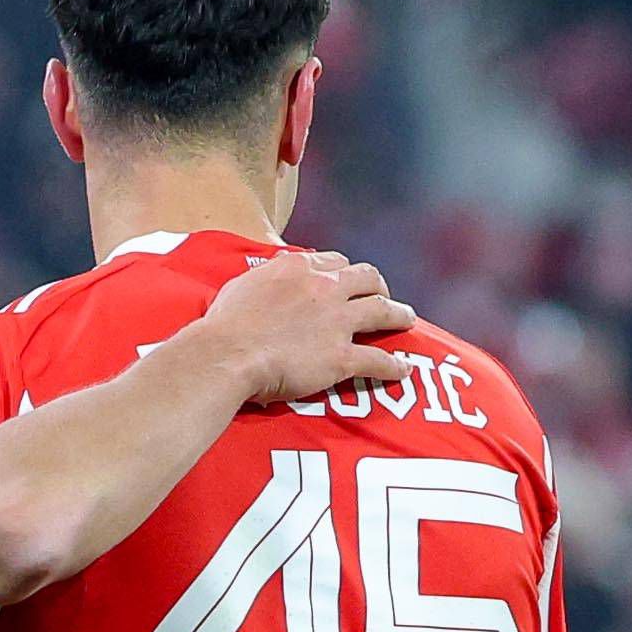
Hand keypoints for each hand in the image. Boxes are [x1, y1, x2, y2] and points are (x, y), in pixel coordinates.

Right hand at [189, 247, 419, 404]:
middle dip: (377, 285)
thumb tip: (265, 284)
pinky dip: (394, 366)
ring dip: (399, 315)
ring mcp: (336, 322)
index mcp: (298, 269)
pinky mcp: (340, 357)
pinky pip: (377, 360)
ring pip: (381, 311)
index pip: (333, 262)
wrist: (227, 354)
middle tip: (381, 295)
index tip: (345, 279)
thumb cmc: (224, 325)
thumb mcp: (241, 286)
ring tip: (407, 319)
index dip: (343, 271)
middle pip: (366, 278)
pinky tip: (404, 370)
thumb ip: (263, 281)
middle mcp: (324, 289)